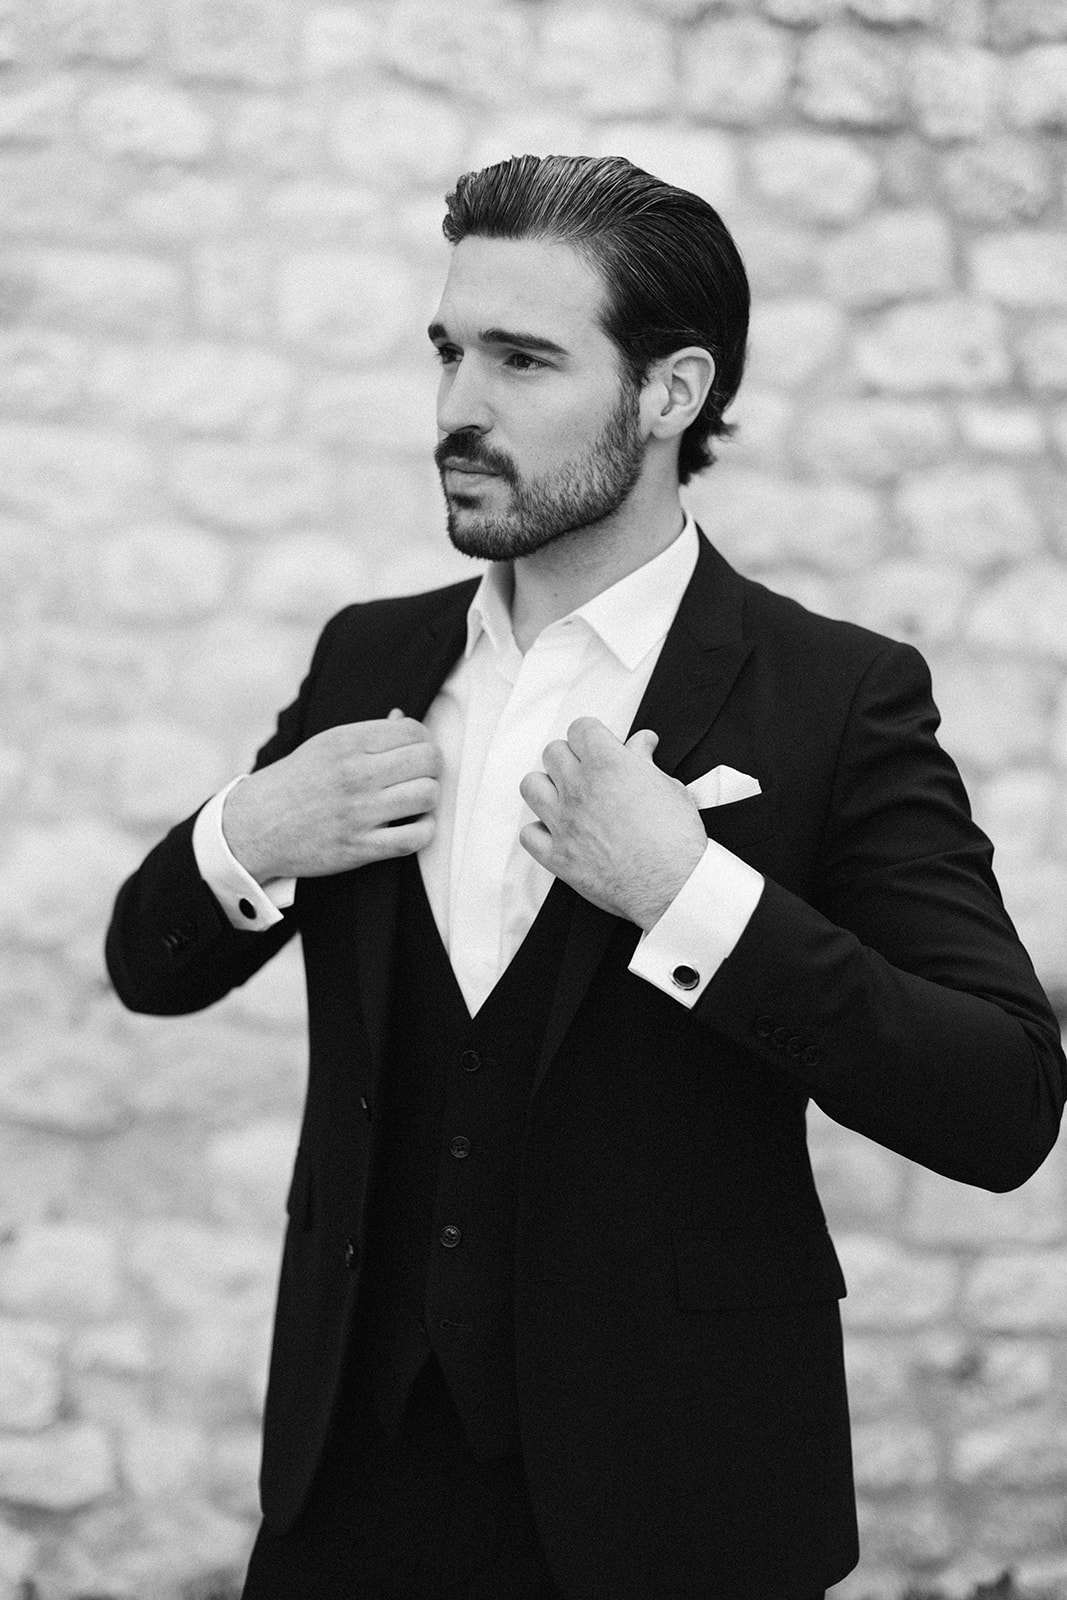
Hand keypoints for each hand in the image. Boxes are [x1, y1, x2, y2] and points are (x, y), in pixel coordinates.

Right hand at [222, 709, 440, 881]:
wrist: (256, 827)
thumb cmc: (297, 782)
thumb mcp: (325, 746)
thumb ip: (367, 733)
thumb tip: (403, 718)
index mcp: (346, 743)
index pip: (413, 731)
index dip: (423, 741)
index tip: (413, 752)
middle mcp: (354, 774)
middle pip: (428, 760)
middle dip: (431, 767)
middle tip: (418, 776)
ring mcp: (358, 812)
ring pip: (428, 795)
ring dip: (428, 798)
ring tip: (414, 800)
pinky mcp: (360, 848)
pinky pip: (416, 837)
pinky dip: (424, 830)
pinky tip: (412, 825)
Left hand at [518, 717, 707, 929]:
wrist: (674, 884)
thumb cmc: (677, 838)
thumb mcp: (669, 787)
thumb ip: (645, 761)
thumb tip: (641, 742)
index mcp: (607, 765)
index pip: (580, 729)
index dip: (592, 736)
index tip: (599, 746)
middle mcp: (579, 788)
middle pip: (553, 752)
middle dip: (570, 758)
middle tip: (587, 773)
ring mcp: (564, 822)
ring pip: (531, 786)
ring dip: (547, 788)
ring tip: (566, 798)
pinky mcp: (557, 856)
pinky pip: (528, 834)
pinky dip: (539, 832)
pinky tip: (558, 833)